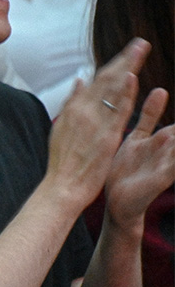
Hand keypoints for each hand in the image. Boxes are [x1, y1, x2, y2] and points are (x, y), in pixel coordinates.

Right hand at [45, 39, 151, 210]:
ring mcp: (94, 122)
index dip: (114, 64)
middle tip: (141, 43)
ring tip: (141, 50)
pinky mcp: (106, 136)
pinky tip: (132, 77)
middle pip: (106, 79)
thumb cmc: (62, 163)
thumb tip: (79, 80)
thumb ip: (71, 103)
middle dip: (124, 59)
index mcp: (74, 109)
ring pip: (112, 89)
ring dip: (128, 67)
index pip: (97, 81)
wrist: (61, 187)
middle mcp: (83, 111)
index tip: (128, 52)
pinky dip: (123, 93)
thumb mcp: (60, 128)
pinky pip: (117, 111)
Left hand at [103, 87, 174, 227]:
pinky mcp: (162, 177)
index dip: (170, 103)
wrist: (117, 204)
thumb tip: (161, 89)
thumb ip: (150, 115)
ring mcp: (167, 161)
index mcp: (162, 137)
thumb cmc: (127, 170)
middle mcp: (169, 147)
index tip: (169, 82)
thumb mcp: (138, 137)